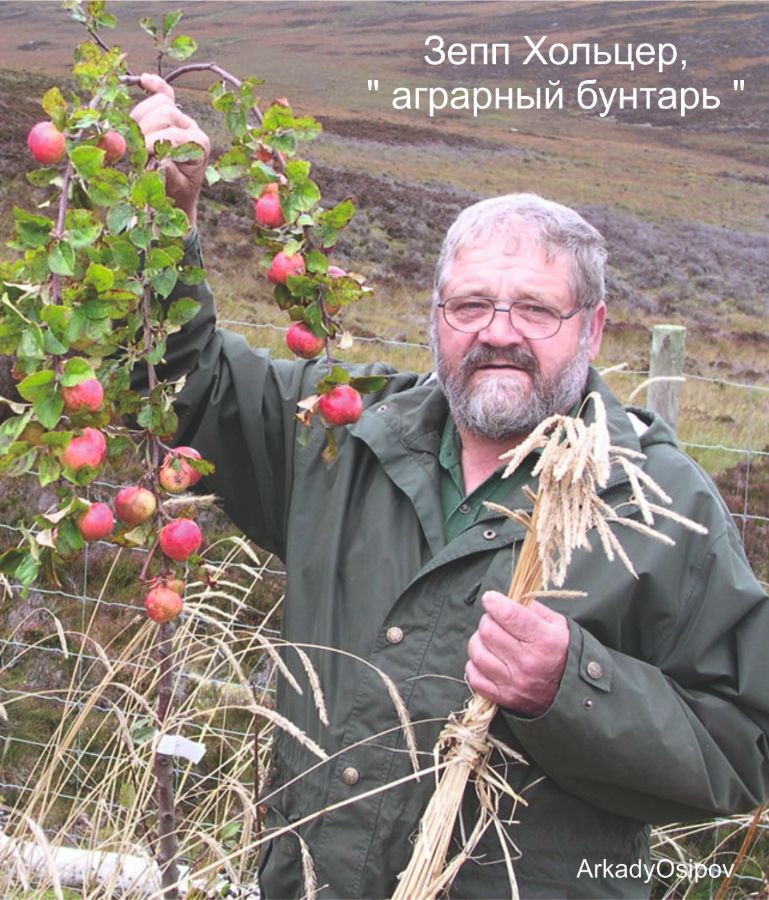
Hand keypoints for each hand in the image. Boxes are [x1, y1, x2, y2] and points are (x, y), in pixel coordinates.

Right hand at [130, 73, 210, 229]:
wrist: (177, 198)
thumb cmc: (175, 196)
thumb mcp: (173, 191)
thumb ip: (168, 175)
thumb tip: (159, 158)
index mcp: (199, 147)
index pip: (173, 134)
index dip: (153, 143)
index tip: (142, 156)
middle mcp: (194, 129)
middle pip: (165, 113)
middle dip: (146, 129)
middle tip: (136, 148)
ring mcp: (183, 120)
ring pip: (160, 102)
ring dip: (141, 117)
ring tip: (134, 137)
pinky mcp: (172, 115)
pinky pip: (165, 93)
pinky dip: (154, 85)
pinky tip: (144, 79)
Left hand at [466, 590, 568, 715]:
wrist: (573, 694)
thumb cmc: (564, 654)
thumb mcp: (558, 626)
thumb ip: (533, 608)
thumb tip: (509, 598)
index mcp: (544, 640)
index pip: (508, 615)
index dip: (493, 602)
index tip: (490, 598)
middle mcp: (528, 662)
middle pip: (489, 632)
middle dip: (487, 620)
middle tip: (493, 620)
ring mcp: (514, 682)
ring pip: (478, 653)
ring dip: (478, 641)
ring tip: (488, 639)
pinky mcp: (504, 697)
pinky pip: (475, 678)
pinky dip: (474, 665)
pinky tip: (486, 659)